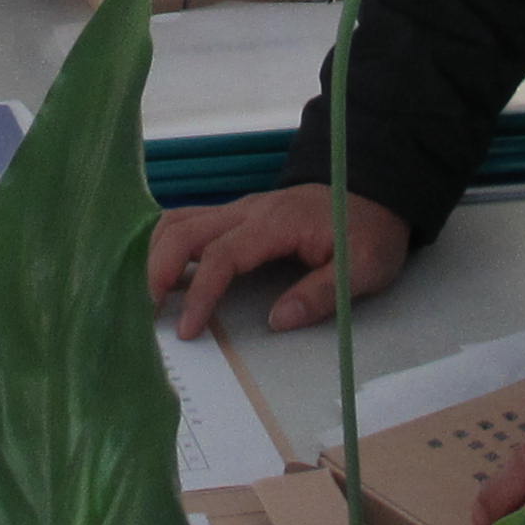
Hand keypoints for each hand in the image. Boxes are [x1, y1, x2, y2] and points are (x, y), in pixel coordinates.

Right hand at [144, 185, 411, 338]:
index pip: (222, 254)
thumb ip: (323, 293)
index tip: (187, 330)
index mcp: (276, 223)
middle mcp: (249, 209)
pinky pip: (189, 220)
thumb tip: (278, 320)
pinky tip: (162, 274)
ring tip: (149, 297)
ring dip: (156, 255)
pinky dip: (166, 245)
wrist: (376, 194)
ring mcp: (240, 208)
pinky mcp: (237, 214)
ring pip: (179, 219)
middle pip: (184, 229)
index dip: (200, 293)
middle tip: (148, 314)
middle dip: (157, 269)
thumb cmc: (369, 232)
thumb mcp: (365, 267)